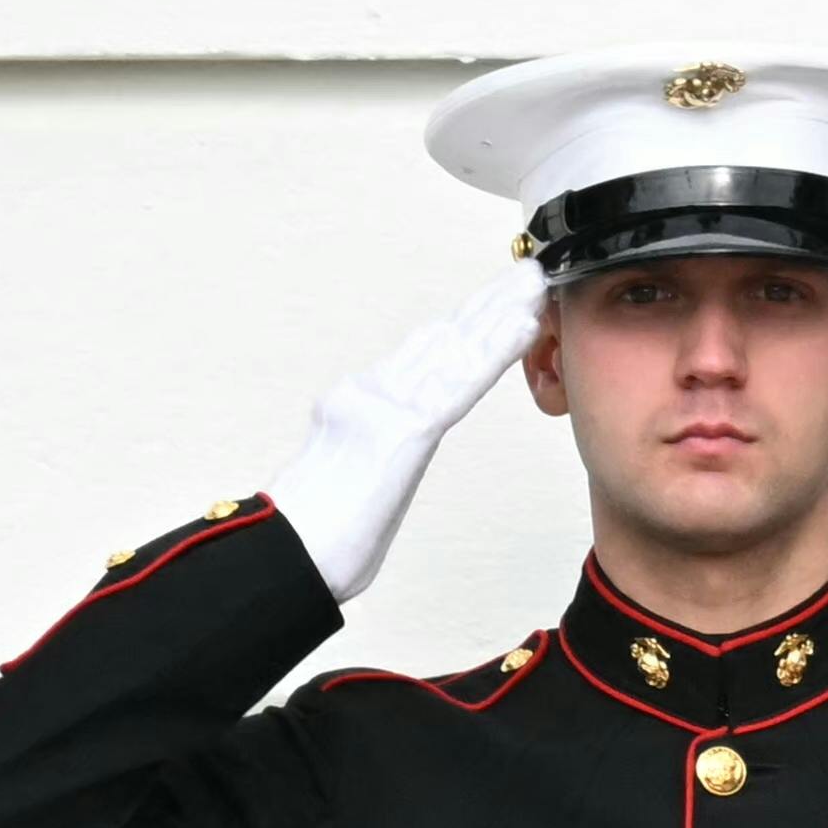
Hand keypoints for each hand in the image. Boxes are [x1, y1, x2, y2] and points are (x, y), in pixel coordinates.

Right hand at [269, 263, 556, 603]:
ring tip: (534, 282)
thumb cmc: (319, 535)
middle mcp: (370, 393)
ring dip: (499, 311)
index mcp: (360, 404)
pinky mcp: (402, 429)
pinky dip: (495, 349)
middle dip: (486, 303)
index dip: (463, 324)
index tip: (495, 300)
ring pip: (454, 349)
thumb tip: (391, 454)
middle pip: (441, 338)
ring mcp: (383, 406)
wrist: (293, 555)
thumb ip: (378, 457)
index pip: (422, 355)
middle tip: (526, 272)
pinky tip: (522, 323)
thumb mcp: (357, 483)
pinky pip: (459, 383)